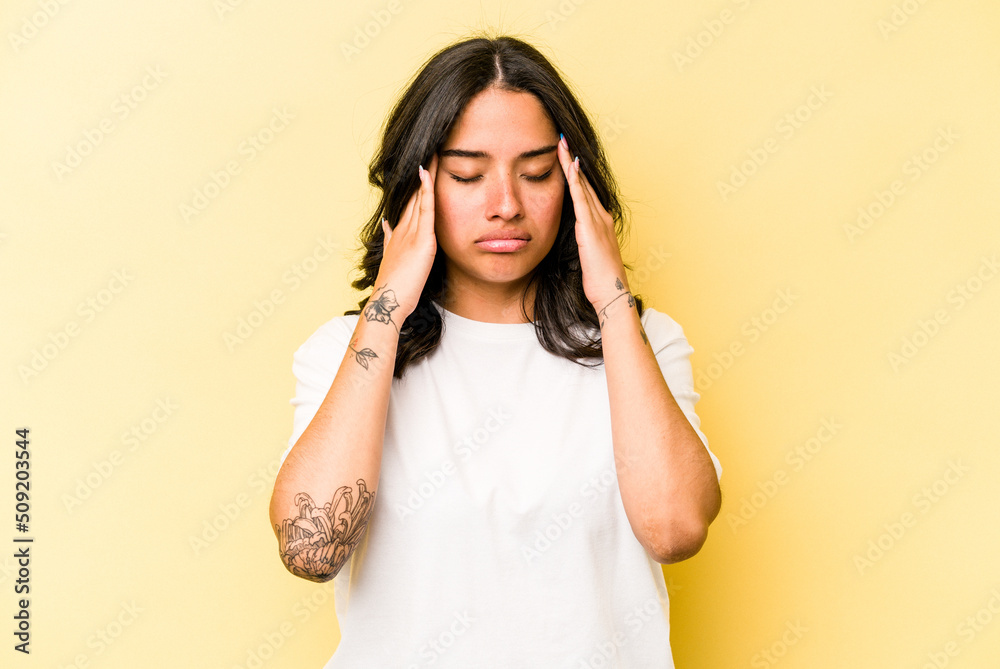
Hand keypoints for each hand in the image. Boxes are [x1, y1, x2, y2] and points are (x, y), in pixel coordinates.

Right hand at [370, 153, 438, 325]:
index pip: (410, 205)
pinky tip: (427, 173)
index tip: (421, 169)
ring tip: (432, 152)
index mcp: (399, 235)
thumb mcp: (394, 260)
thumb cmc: (395, 290)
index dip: (415, 187)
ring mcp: (411, 232)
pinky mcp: (421, 240)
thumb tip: (387, 226)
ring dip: (426, 175)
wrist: (388, 302)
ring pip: (420, 197)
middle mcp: (403, 229)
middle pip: (414, 195)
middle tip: (429, 150)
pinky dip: (426, 189)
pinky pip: (425, 209)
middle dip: (421, 175)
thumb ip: (391, 242)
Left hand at [555, 135, 632, 320]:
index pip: (585, 192)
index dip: (575, 173)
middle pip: (584, 182)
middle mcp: (602, 217)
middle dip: (573, 160)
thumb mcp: (587, 256)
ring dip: (572, 163)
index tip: (565, 156)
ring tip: (562, 143)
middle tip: (562, 139)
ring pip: (582, 185)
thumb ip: (580, 242)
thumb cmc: (599, 281)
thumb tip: (572, 239)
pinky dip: (575, 180)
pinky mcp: (591, 227)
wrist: (611, 293)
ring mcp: (598, 220)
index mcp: (601, 223)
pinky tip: (570, 164)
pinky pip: (581, 198)